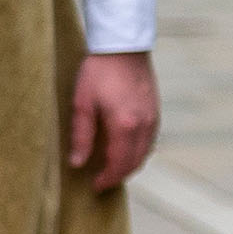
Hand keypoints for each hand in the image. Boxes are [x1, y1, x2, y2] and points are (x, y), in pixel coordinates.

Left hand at [65, 50, 159, 190]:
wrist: (123, 46)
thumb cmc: (98, 71)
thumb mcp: (82, 104)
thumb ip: (81, 135)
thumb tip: (77, 163)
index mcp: (125, 126)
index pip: (119, 164)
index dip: (108, 179)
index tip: (95, 186)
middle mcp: (144, 125)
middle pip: (135, 163)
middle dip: (119, 176)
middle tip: (102, 182)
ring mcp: (153, 118)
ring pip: (145, 153)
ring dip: (129, 165)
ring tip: (111, 169)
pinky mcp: (155, 111)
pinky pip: (149, 140)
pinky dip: (138, 151)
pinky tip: (124, 150)